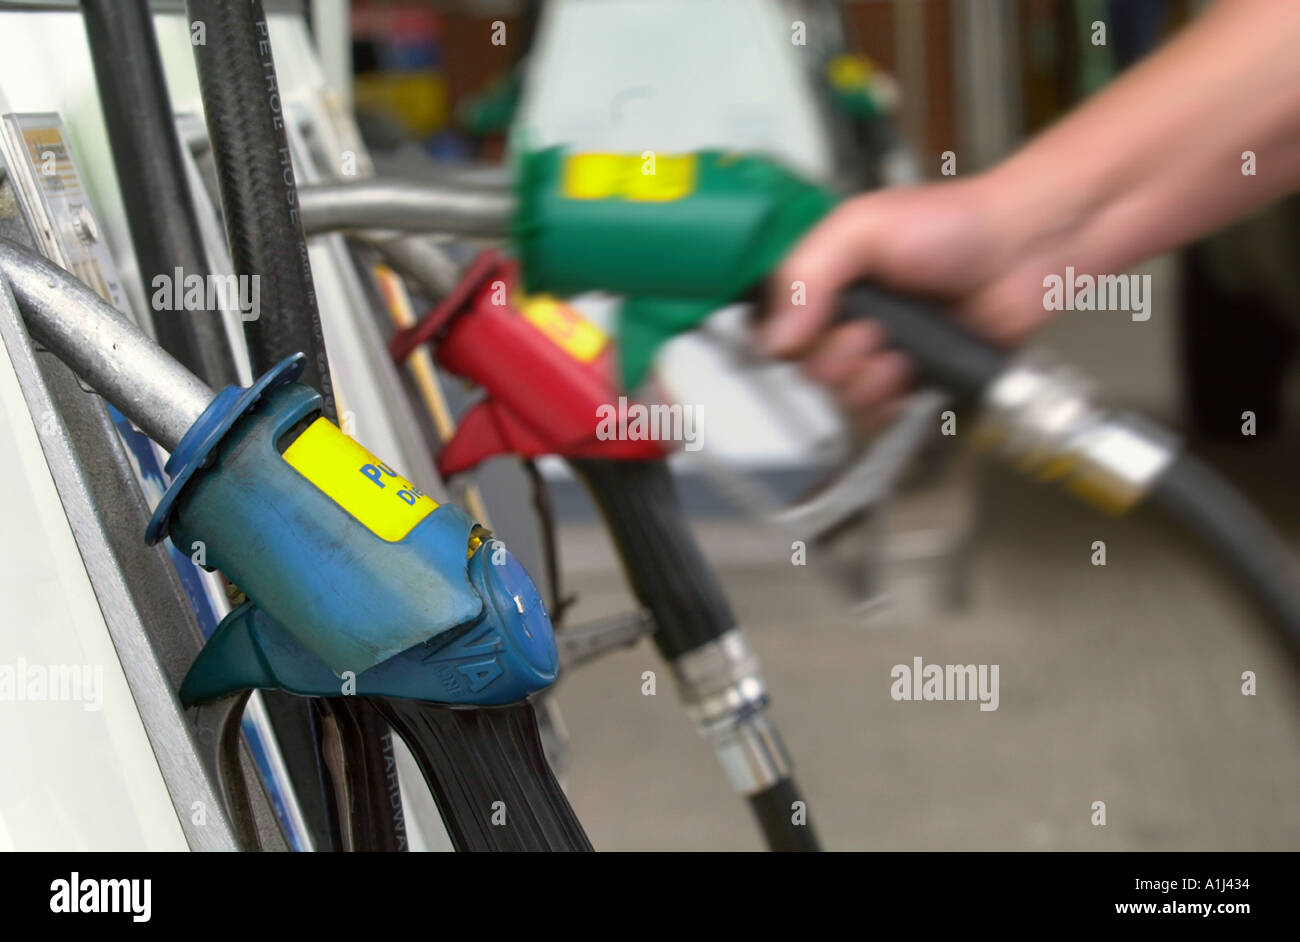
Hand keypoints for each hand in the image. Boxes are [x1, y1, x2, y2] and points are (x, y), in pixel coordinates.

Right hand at [760, 175, 1059, 432]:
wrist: (1025, 253)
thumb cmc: (955, 224)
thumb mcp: (862, 226)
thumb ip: (808, 273)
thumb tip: (777, 338)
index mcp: (822, 276)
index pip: (768, 323)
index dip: (781, 338)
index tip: (805, 332)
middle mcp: (843, 315)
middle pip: (803, 368)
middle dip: (836, 358)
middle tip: (872, 332)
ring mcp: (875, 350)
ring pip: (837, 396)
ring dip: (866, 381)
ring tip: (898, 354)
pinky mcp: (908, 380)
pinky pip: (874, 416)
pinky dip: (889, 405)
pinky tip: (909, 376)